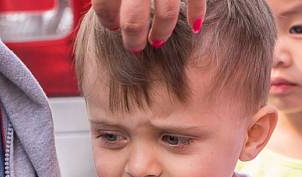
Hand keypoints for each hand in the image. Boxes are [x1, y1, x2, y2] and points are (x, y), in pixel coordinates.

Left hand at [91, 0, 206, 51]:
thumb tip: (105, 17)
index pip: (104, 5)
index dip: (107, 19)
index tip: (111, 26)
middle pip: (133, 19)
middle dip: (134, 37)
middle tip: (134, 46)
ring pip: (166, 13)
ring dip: (162, 31)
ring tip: (157, 40)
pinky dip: (197, 13)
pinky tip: (194, 25)